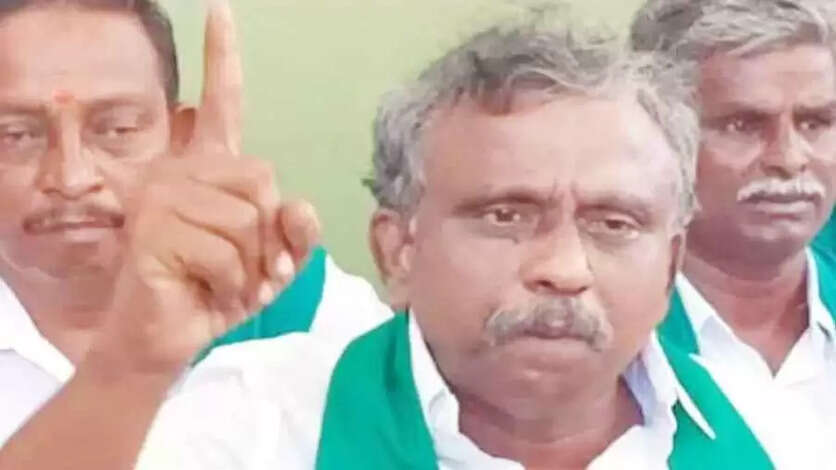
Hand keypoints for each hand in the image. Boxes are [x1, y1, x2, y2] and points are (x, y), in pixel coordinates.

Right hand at [94, 0, 319, 377]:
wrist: (173, 337)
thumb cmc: (220, 292)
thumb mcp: (274, 261)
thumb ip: (295, 230)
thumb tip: (298, 206)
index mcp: (211, 170)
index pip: (223, 104)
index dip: (223, 58)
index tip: (221, 12)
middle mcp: (182, 171)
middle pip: (262, 177)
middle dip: (269, 236)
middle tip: (249, 268)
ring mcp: (162, 195)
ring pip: (247, 217)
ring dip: (251, 266)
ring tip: (225, 281)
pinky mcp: (153, 227)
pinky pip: (227, 249)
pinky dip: (233, 283)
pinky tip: (207, 290)